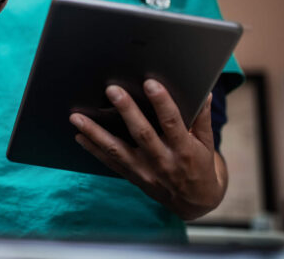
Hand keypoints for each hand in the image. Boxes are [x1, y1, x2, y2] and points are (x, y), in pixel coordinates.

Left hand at [70, 80, 226, 219]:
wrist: (195, 202)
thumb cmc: (200, 164)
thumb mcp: (207, 142)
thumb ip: (202, 118)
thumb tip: (204, 92)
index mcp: (184, 149)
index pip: (172, 123)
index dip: (162, 103)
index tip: (150, 83)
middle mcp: (163, 161)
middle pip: (142, 134)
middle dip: (127, 111)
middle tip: (112, 89)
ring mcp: (145, 171)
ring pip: (117, 150)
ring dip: (95, 133)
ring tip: (76, 117)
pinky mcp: (133, 176)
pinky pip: (110, 162)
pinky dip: (93, 149)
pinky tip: (79, 135)